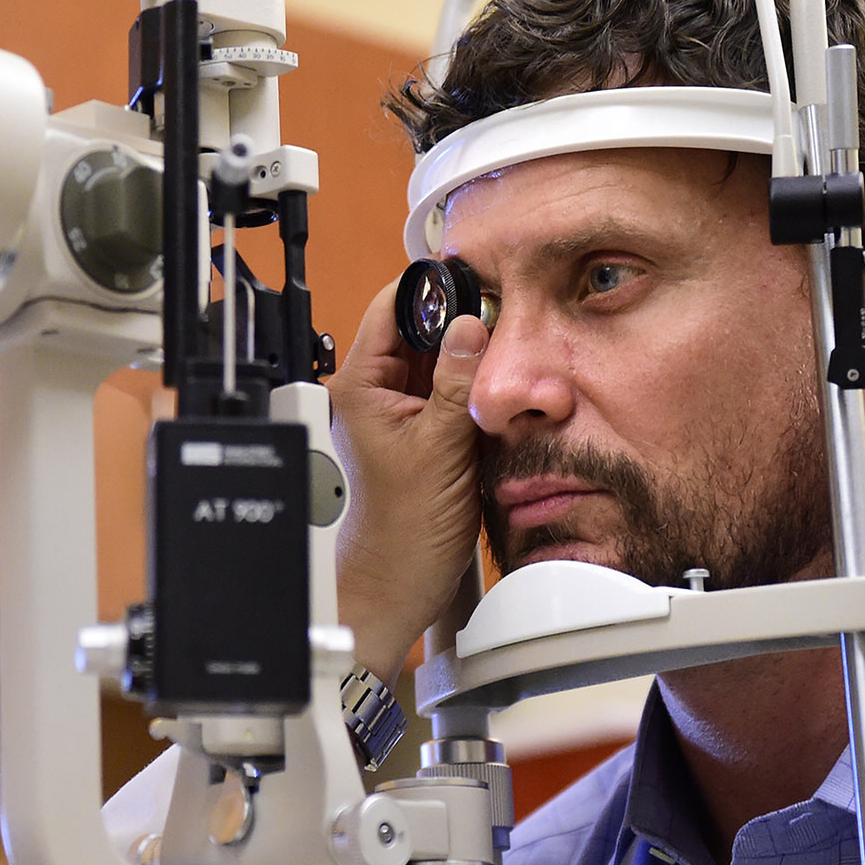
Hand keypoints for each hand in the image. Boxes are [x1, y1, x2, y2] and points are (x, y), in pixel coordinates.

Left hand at [326, 281, 486, 682]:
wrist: (398, 586)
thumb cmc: (402, 534)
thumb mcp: (441, 447)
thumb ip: (456, 382)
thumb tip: (471, 325)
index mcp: (360, 386)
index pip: (391, 307)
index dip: (430, 288)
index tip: (473, 278)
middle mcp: (372, 393)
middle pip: (418, 331)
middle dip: (460, 323)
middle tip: (505, 320)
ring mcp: (396, 413)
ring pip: (436, 361)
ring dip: (468, 358)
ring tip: (505, 357)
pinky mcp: (419, 433)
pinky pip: (446, 392)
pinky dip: (471, 387)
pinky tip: (495, 392)